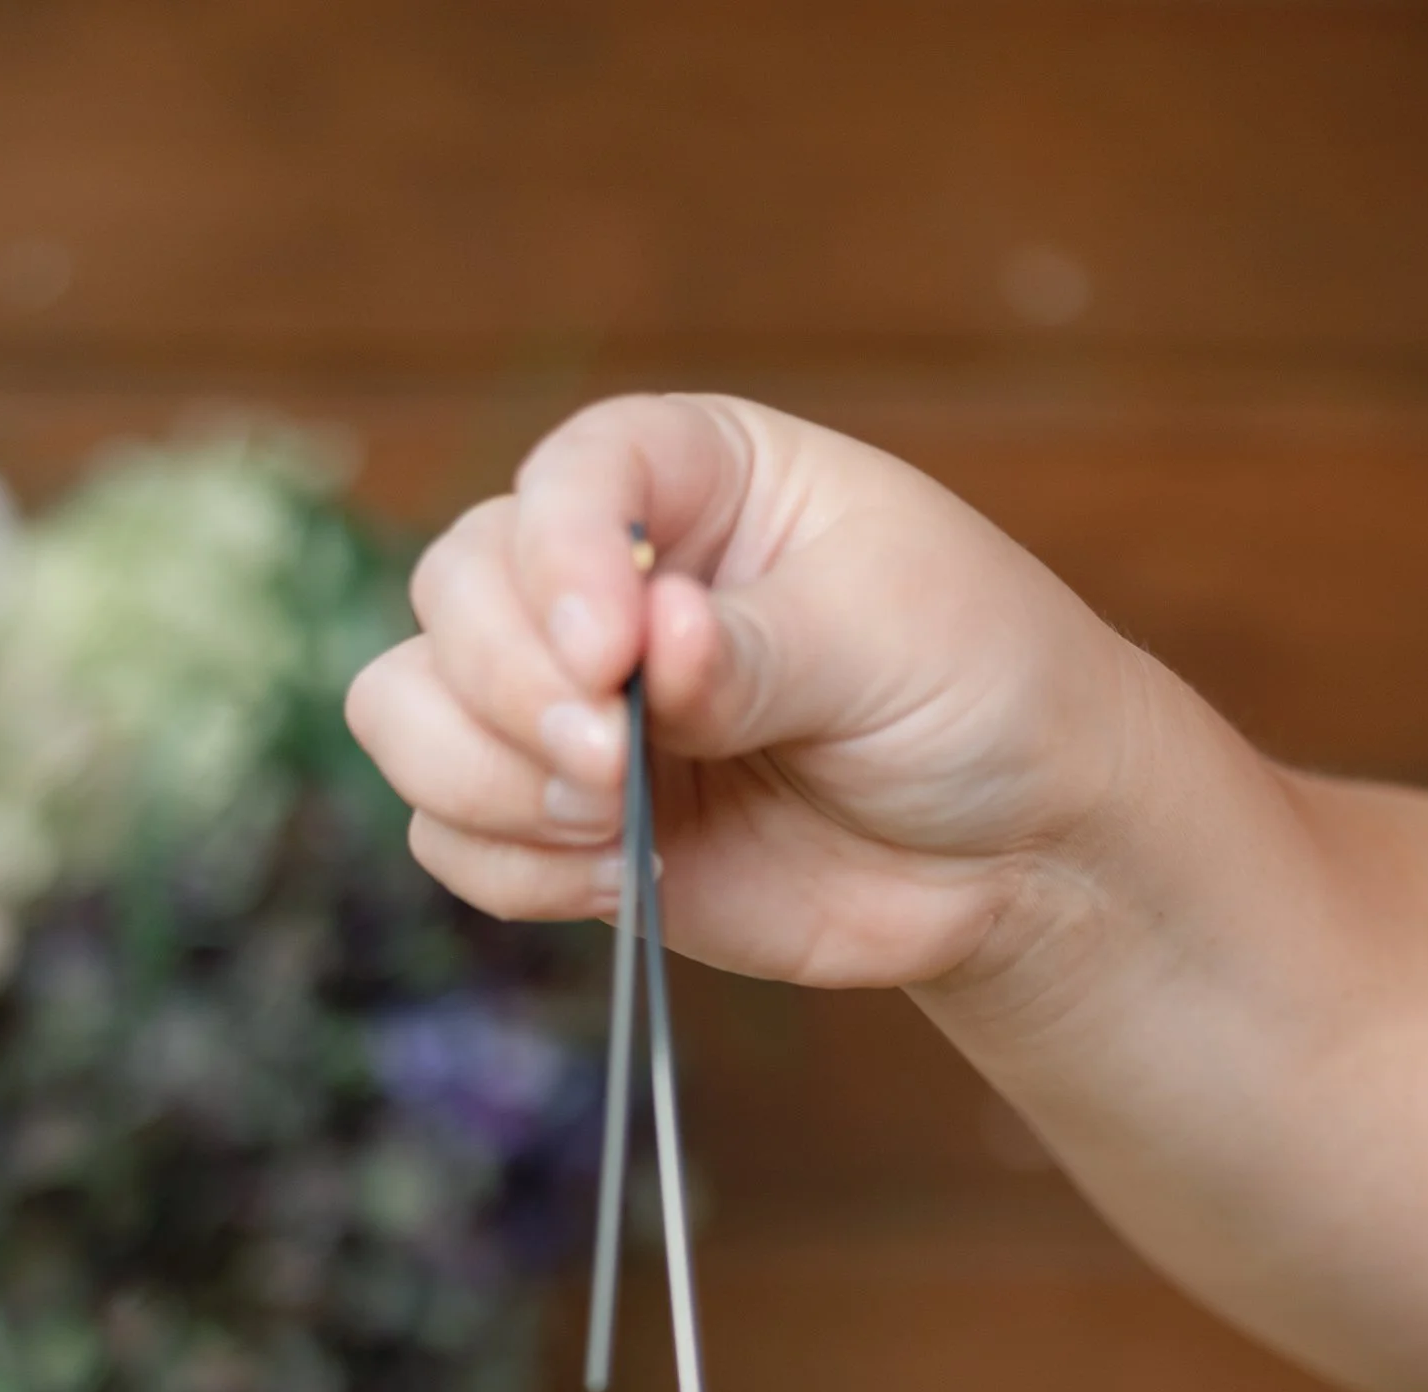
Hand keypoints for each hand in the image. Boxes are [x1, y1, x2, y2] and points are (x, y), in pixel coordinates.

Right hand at [345, 394, 1146, 995]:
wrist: (1015, 851)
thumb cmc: (978, 690)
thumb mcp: (888, 639)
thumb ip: (753, 651)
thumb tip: (647, 653)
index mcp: (693, 479)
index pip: (567, 477)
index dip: (559, 559)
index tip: (615, 656)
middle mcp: (606, 579)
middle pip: (454, 591)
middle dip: (510, 690)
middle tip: (611, 764)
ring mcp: (573, 707)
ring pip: (412, 712)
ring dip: (484, 780)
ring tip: (611, 824)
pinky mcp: (562, 826)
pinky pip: (451, 838)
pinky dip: (507, 868)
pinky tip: (615, 877)